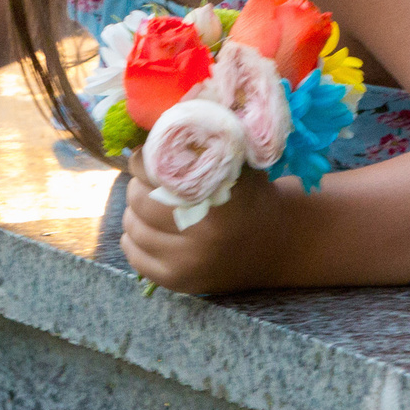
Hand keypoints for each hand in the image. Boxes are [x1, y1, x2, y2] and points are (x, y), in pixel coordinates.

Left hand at [120, 151, 292, 294]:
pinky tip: (148, 229)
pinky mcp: (179, 282)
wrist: (277, 244)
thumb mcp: (236, 163)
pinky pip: (135, 257)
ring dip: (134, 212)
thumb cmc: (251, 195)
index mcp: (218, 196)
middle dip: (138, 186)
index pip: (156, 170)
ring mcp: (189, 262)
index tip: (146, 156)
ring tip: (149, 204)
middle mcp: (204, 234)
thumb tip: (152, 128)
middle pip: (139, 200)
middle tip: (148, 182)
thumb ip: (202, 144)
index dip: (144, 160)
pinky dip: (134, 239)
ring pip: (133, 228)